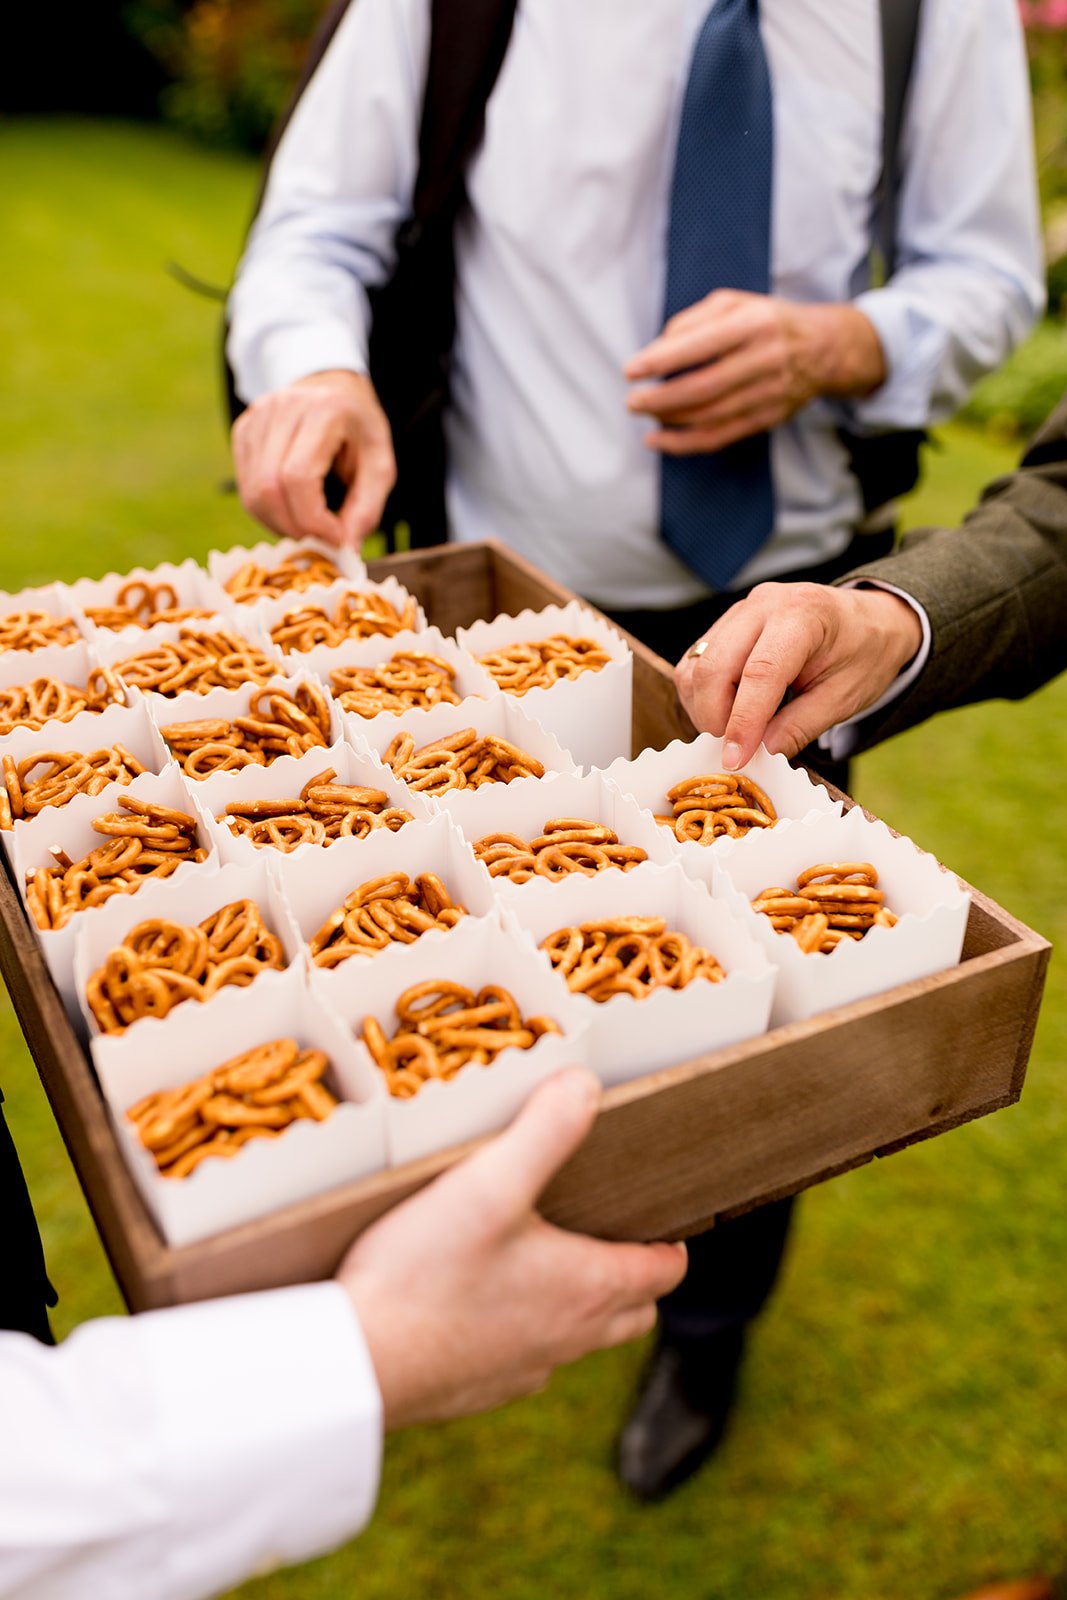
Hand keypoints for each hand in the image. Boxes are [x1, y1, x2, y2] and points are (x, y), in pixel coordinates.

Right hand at [231, 370, 396, 547]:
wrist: (333, 388)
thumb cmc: (360, 430)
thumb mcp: (380, 465)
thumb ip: (367, 508)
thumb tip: (345, 549)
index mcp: (323, 411)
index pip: (298, 477)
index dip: (313, 520)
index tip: (336, 538)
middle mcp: (282, 408)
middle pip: (268, 488)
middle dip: (295, 528)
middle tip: (321, 541)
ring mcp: (256, 418)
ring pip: (252, 493)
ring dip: (280, 524)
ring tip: (308, 527)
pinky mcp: (243, 431)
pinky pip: (246, 488)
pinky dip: (268, 512)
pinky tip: (292, 511)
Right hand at [339, 1069, 686, 1429]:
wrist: (355, 1364)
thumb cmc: (423, 1273)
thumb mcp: (487, 1183)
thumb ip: (545, 1131)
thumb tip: (586, 1086)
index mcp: (587, 1289)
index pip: (665, 1271)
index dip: (669, 1241)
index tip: (655, 1214)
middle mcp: (568, 1339)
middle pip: (633, 1312)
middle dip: (630, 1274)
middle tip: (602, 1231)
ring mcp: (523, 1371)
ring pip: (577, 1338)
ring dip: (575, 1304)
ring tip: (539, 1260)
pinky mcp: (479, 1390)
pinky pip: (522, 1358)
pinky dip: (520, 1330)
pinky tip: (477, 1300)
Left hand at [625, 291, 885, 454]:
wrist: (823, 348)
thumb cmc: (765, 322)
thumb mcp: (733, 303)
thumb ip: (692, 321)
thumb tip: (655, 351)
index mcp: (753, 324)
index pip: (701, 345)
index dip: (661, 360)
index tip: (631, 370)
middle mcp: (764, 359)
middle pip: (704, 387)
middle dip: (661, 398)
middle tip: (632, 401)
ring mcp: (769, 392)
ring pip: (710, 416)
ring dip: (669, 420)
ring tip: (644, 413)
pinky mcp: (768, 418)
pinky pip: (721, 437)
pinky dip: (685, 443)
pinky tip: (659, 442)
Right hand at [674, 581, 923, 767]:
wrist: (869, 620)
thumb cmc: (863, 654)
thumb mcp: (844, 697)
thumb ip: (800, 726)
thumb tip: (760, 754)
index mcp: (803, 614)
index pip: (760, 672)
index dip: (743, 721)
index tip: (736, 759)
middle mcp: (763, 604)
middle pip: (714, 667)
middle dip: (714, 718)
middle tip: (733, 752)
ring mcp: (740, 611)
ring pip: (696, 666)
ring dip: (703, 708)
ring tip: (733, 732)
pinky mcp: (726, 624)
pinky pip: (695, 663)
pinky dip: (702, 695)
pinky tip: (727, 712)